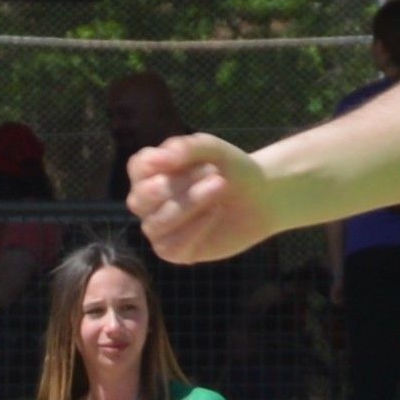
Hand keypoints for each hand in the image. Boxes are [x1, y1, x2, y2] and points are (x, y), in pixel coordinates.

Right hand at [128, 133, 278, 265]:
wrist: (260, 198)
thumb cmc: (231, 171)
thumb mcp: (213, 150)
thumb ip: (185, 148)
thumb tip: (159, 159)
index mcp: (150, 173)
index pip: (138, 168)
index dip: (161, 163)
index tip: (192, 158)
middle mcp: (147, 202)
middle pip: (143, 197)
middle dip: (180, 185)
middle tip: (215, 176)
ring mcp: (158, 227)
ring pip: (156, 224)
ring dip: (189, 205)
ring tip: (219, 189)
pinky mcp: (174, 251)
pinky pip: (170, 247)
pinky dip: (193, 230)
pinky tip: (215, 213)